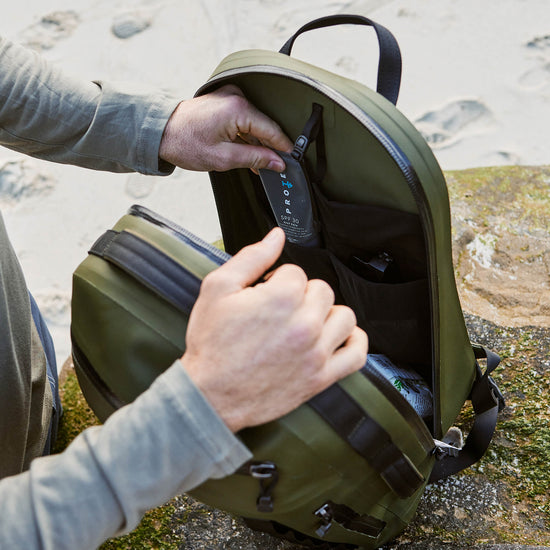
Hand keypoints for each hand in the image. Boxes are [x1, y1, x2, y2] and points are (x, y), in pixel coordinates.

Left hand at [159, 85, 292, 172]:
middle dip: (270, 148)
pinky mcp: (225, 102)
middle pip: (265, 126)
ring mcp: (230, 98)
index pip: (272, 130)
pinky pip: (245, 120)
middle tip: (276, 168)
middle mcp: (236, 98)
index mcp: (238, 109)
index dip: (283, 148)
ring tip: (259, 165)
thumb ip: (255, 159)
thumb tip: (277, 163)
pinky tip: (248, 154)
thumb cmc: (185, 143)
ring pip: (255, 125)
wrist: (161, 133)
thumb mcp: (224, 158)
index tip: (291, 162)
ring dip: (257, 144)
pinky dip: (247, 137)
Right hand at [181, 228, 367, 431]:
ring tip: (304, 322)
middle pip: (322, 290)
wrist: (210, 394)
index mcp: (281, 299)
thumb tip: (276, 236)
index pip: (296, 271)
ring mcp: (316, 352)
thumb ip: (252, 257)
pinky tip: (335, 337)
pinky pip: (357, 353)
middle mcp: (305, 324)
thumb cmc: (212, 345)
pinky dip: (353, 341)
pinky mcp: (321, 377)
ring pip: (344, 316)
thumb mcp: (218, 289)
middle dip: (300, 294)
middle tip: (279, 310)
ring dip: (326, 314)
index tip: (265, 293)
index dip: (276, 280)